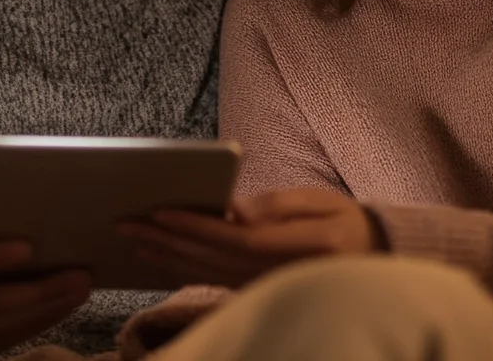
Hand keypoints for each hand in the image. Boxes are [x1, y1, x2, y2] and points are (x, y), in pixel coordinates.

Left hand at [119, 187, 384, 287]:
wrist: (369, 258)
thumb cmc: (344, 222)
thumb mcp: (321, 201)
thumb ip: (278, 206)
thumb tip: (235, 211)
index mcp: (293, 246)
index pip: (233, 238)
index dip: (195, 226)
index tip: (159, 211)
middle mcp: (273, 273)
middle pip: (208, 258)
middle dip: (164, 239)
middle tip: (123, 223)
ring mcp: (261, 286)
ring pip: (203, 273)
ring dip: (164, 257)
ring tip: (130, 240)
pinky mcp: (252, 289)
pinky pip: (210, 281)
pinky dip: (179, 271)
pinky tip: (156, 261)